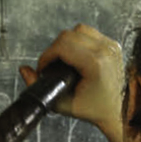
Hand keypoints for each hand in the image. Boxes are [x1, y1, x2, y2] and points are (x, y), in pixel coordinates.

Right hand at [19, 25, 124, 141]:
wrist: (116, 111)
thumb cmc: (93, 110)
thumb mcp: (62, 104)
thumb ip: (39, 88)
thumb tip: (24, 70)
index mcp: (95, 63)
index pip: (63, 45)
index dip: (47, 55)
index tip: (42, 68)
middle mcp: (105, 50)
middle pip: (69, 35)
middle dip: (54, 49)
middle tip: (50, 66)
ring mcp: (111, 45)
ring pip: (79, 30)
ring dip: (66, 43)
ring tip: (62, 60)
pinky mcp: (112, 44)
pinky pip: (89, 34)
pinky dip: (78, 42)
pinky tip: (75, 57)